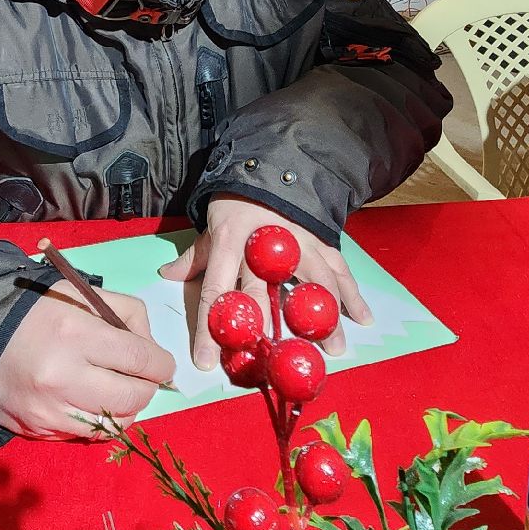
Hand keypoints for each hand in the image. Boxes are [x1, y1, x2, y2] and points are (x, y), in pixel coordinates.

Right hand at [0, 280, 174, 440]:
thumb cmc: (34, 312)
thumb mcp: (79, 294)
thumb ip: (124, 312)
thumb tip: (153, 349)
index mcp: (74, 333)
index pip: (140, 360)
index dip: (161, 365)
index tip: (162, 364)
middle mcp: (62, 376)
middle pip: (133, 397)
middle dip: (147, 388)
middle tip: (141, 378)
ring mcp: (49, 409)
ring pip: (115, 424)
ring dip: (127, 409)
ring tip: (117, 390)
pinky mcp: (38, 429)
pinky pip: (88, 434)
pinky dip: (100, 421)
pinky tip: (91, 402)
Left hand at [159, 195, 371, 370]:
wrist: (269, 167)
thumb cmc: (234, 204)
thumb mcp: (210, 228)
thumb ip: (193, 257)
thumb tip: (164, 276)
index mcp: (228, 243)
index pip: (215, 292)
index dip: (209, 330)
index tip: (206, 362)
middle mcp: (264, 246)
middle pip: (265, 292)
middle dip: (269, 328)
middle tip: (277, 361)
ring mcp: (298, 242)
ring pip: (311, 283)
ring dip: (323, 317)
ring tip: (333, 348)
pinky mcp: (320, 240)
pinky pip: (339, 269)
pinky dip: (353, 294)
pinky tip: (363, 317)